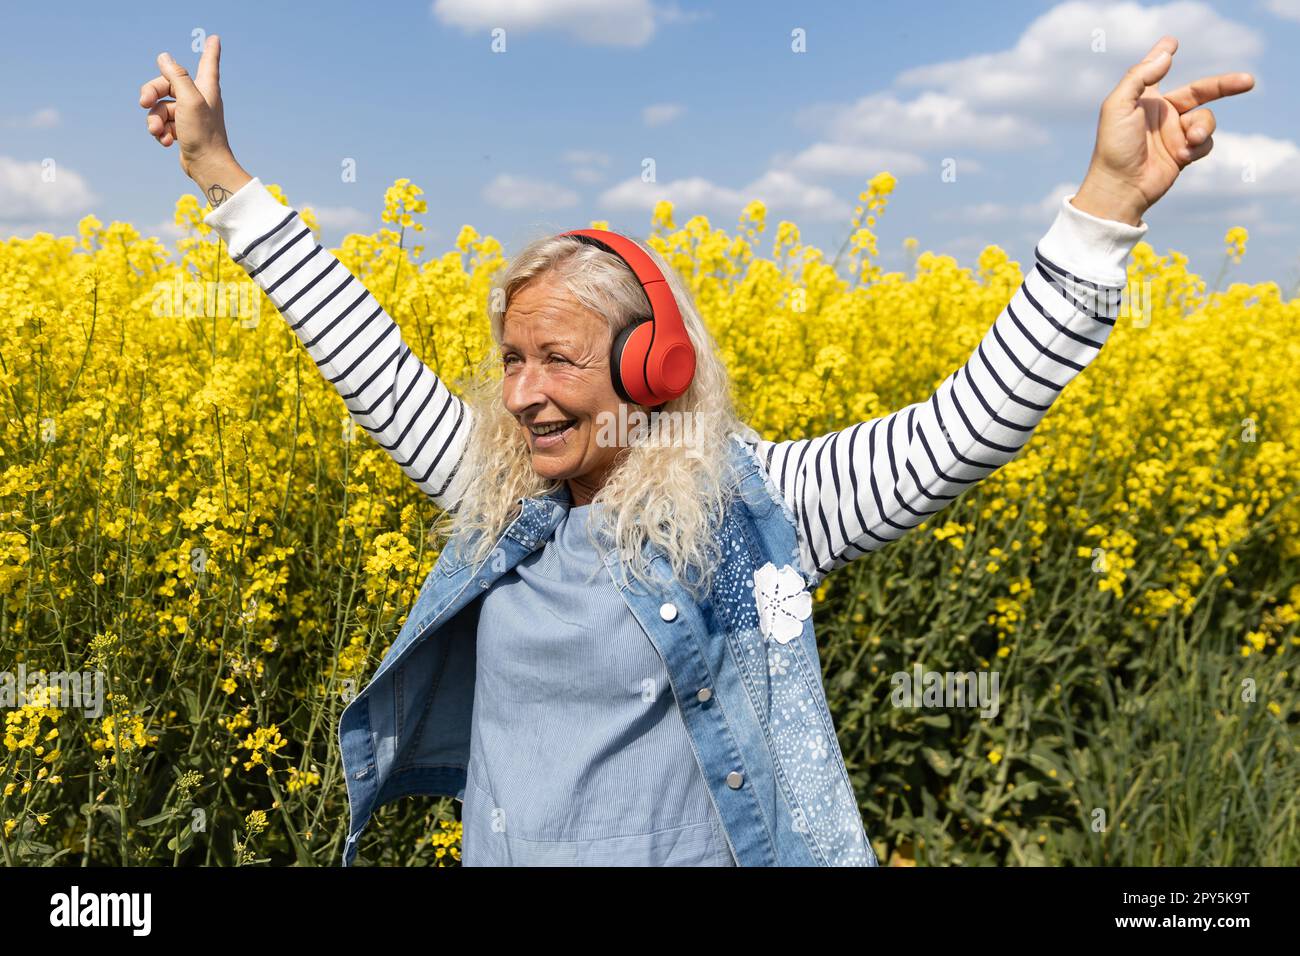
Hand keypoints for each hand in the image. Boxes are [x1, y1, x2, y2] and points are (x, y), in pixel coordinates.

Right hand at [139, 35, 242, 193]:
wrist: (206, 167)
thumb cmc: (203, 133)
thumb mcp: (189, 100)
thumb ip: (177, 77)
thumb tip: (164, 57)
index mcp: (205, 88)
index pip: (208, 63)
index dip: (210, 51)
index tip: (214, 39)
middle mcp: (198, 98)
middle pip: (166, 84)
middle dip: (151, 93)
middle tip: (143, 103)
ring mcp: (189, 115)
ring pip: (160, 107)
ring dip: (155, 120)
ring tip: (159, 133)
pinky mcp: (181, 130)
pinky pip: (162, 124)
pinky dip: (161, 132)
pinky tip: (167, 142)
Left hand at [1071, 36, 1254, 225]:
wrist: (1120, 187)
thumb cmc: (1114, 146)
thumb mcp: (1118, 106)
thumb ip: (1139, 77)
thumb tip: (1166, 55)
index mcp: (1145, 99)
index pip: (1156, 71)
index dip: (1163, 56)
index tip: (1172, 43)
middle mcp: (1162, 114)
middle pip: (1200, 91)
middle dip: (1225, 84)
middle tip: (1248, 81)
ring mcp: (1174, 134)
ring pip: (1206, 119)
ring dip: (1202, 127)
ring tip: (1189, 140)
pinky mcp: (1183, 154)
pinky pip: (1205, 143)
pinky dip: (1198, 147)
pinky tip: (1182, 156)